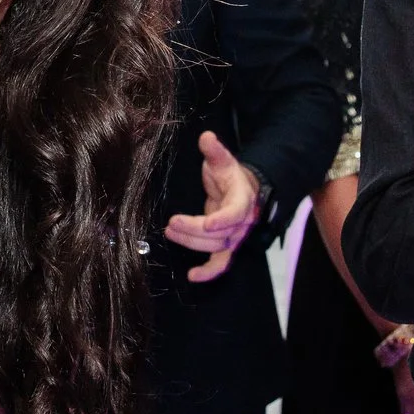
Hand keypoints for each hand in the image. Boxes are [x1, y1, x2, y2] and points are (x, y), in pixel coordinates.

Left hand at [164, 130, 264, 281]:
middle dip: (194, 230)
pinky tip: (193, 277)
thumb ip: (214, 151)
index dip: (222, 220)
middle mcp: (242, 223)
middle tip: (171, 223)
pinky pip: (221, 263)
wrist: (243, 190)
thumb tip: (206, 137)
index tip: (206, 222)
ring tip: (170, 231)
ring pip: (216, 246)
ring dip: (192, 242)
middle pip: (220, 233)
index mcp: (243, 200)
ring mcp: (235, 237)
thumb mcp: (223, 160)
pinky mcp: (227, 246)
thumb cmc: (230, 175)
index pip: (235, 213)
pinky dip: (209, 272)